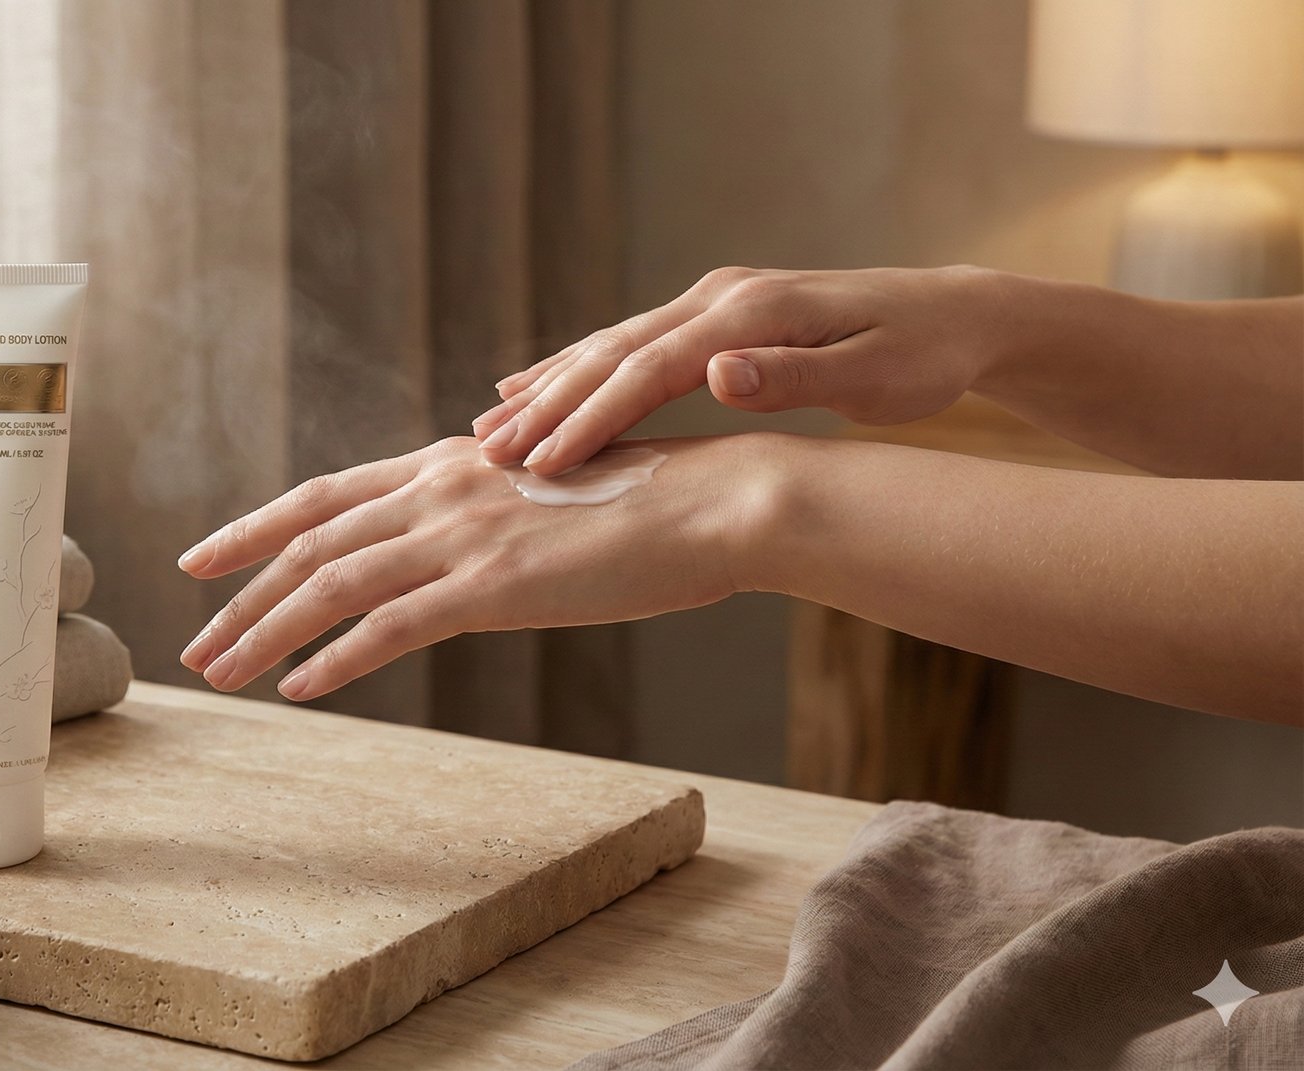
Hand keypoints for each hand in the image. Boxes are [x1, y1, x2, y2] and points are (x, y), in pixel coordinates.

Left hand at [174, 435, 774, 700]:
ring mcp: (461, 535)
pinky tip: (299, 689)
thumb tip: (447, 552)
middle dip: (239, 596)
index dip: (251, 527)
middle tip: (194, 645)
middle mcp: (439, 489)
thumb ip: (481, 518)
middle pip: (307, 542)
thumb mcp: (541, 500)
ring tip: (221, 675)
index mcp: (447, 464)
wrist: (713, 503)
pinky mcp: (492, 585)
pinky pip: (389, 627)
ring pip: (331, 584)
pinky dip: (334, 659)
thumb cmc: (644, 504)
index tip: (200, 558)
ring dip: (265, 633)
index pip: (323, 495)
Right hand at [472, 265, 1013, 474]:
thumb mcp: (871, 377)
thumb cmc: (920, 359)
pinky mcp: (716, 316)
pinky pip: (631, 345)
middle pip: (612, 354)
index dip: (589, 419)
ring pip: (611, 346)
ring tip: (488, 426)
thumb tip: (717, 376)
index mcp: (750, 315)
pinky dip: (579, 369)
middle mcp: (720, 299)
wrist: (954, 315)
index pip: (648, 371)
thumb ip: (791, 376)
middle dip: (546, 406)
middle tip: (484, 452)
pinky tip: (536, 387)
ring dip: (549, 387)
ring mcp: (713, 302)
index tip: (539, 466)